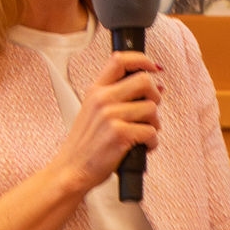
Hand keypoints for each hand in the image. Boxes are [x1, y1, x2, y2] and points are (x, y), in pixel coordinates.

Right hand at [53, 51, 161, 195]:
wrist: (72, 170)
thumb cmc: (86, 145)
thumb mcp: (94, 112)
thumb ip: (120, 98)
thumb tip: (157, 88)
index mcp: (95, 90)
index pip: (119, 60)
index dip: (142, 60)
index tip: (153, 68)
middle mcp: (102, 99)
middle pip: (144, 81)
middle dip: (155, 97)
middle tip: (150, 111)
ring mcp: (110, 116)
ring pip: (151, 109)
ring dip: (154, 124)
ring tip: (143, 134)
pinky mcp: (119, 134)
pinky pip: (151, 132)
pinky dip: (152, 142)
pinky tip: (142, 147)